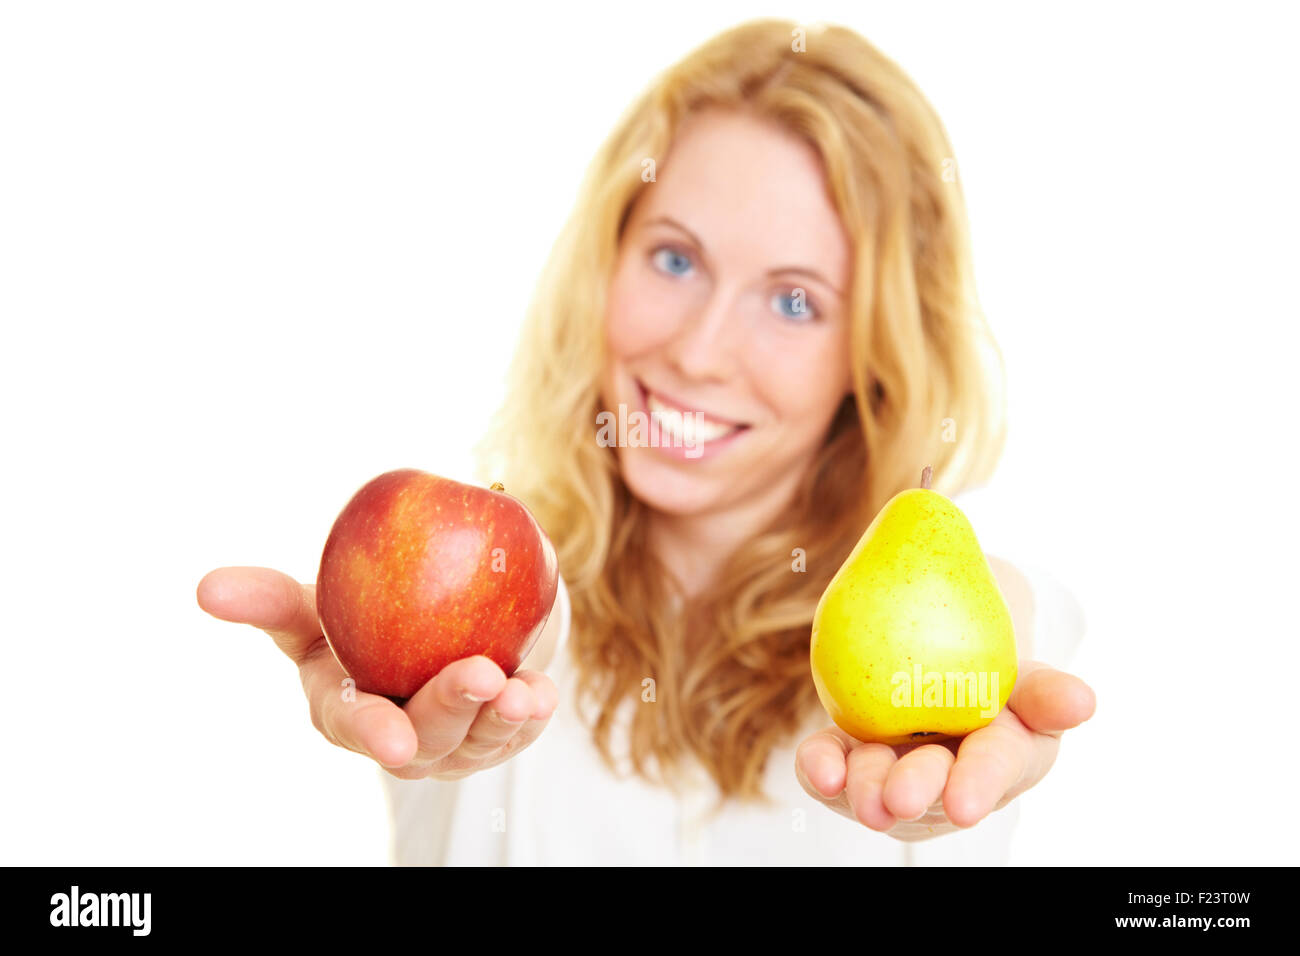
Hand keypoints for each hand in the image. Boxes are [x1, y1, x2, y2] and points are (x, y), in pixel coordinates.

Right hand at [196, 566, 558, 779]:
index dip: (373, 734)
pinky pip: (519, 730)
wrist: (425, 618)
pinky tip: (543, 691)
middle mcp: (398, 736)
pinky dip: (532, 712)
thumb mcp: (312, 605)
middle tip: (481, 676)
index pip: (353, 724)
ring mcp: (451, 743)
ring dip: (502, 717)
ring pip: (478, 740)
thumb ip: (268, 600)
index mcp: (343, 708)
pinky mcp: (496, 735)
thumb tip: (205, 587)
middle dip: (453, 711)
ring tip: (522, 688)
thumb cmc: (355, 615)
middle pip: (426, 738)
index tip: (394, 740)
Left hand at [794, 660, 1094, 839]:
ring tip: (843, 781)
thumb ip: (1048, 692)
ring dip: (861, 784)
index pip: (993, 769)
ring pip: (876, 784)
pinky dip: (819, 769)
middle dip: (912, 790)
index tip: (963, 803)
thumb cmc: (996, 670)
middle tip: (897, 797)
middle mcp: (949, 776)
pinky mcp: (851, 757)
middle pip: (930, 785)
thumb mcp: (1028, 678)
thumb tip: (1083, 703)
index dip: (977, 785)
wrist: (944, 649)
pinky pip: (830, 767)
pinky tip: (816, 766)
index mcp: (1005, 755)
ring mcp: (897, 768)